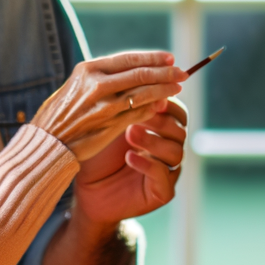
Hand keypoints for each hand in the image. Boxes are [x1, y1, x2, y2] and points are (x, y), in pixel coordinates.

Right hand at [30, 52, 186, 161]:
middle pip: (140, 73)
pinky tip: (162, 105)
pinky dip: (152, 108)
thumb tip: (133, 71)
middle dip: (165, 72)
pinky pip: (138, 114)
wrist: (47, 142)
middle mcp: (97, 84)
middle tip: (182, 72)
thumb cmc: (60, 113)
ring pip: (143, 93)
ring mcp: (104, 106)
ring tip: (177, 87)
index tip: (170, 58)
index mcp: (88, 70)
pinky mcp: (110, 125)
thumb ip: (102, 78)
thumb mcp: (76, 86)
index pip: (129, 59)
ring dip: (164, 90)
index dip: (153, 58)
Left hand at [73, 98, 187, 224]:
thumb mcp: (108, 123)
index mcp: (160, 129)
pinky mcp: (162, 192)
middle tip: (141, 113)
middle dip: (161, 120)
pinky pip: (164, 176)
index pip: (176, 109)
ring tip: (130, 134)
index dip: (164, 101)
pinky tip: (129, 157)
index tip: (146, 91)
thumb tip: (133, 72)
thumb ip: (125, 104)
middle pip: (180, 129)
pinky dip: (147, 164)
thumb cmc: (96, 151)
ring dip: (153, 140)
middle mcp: (168, 148)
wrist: (85, 188)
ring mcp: (167, 171)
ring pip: (176, 152)